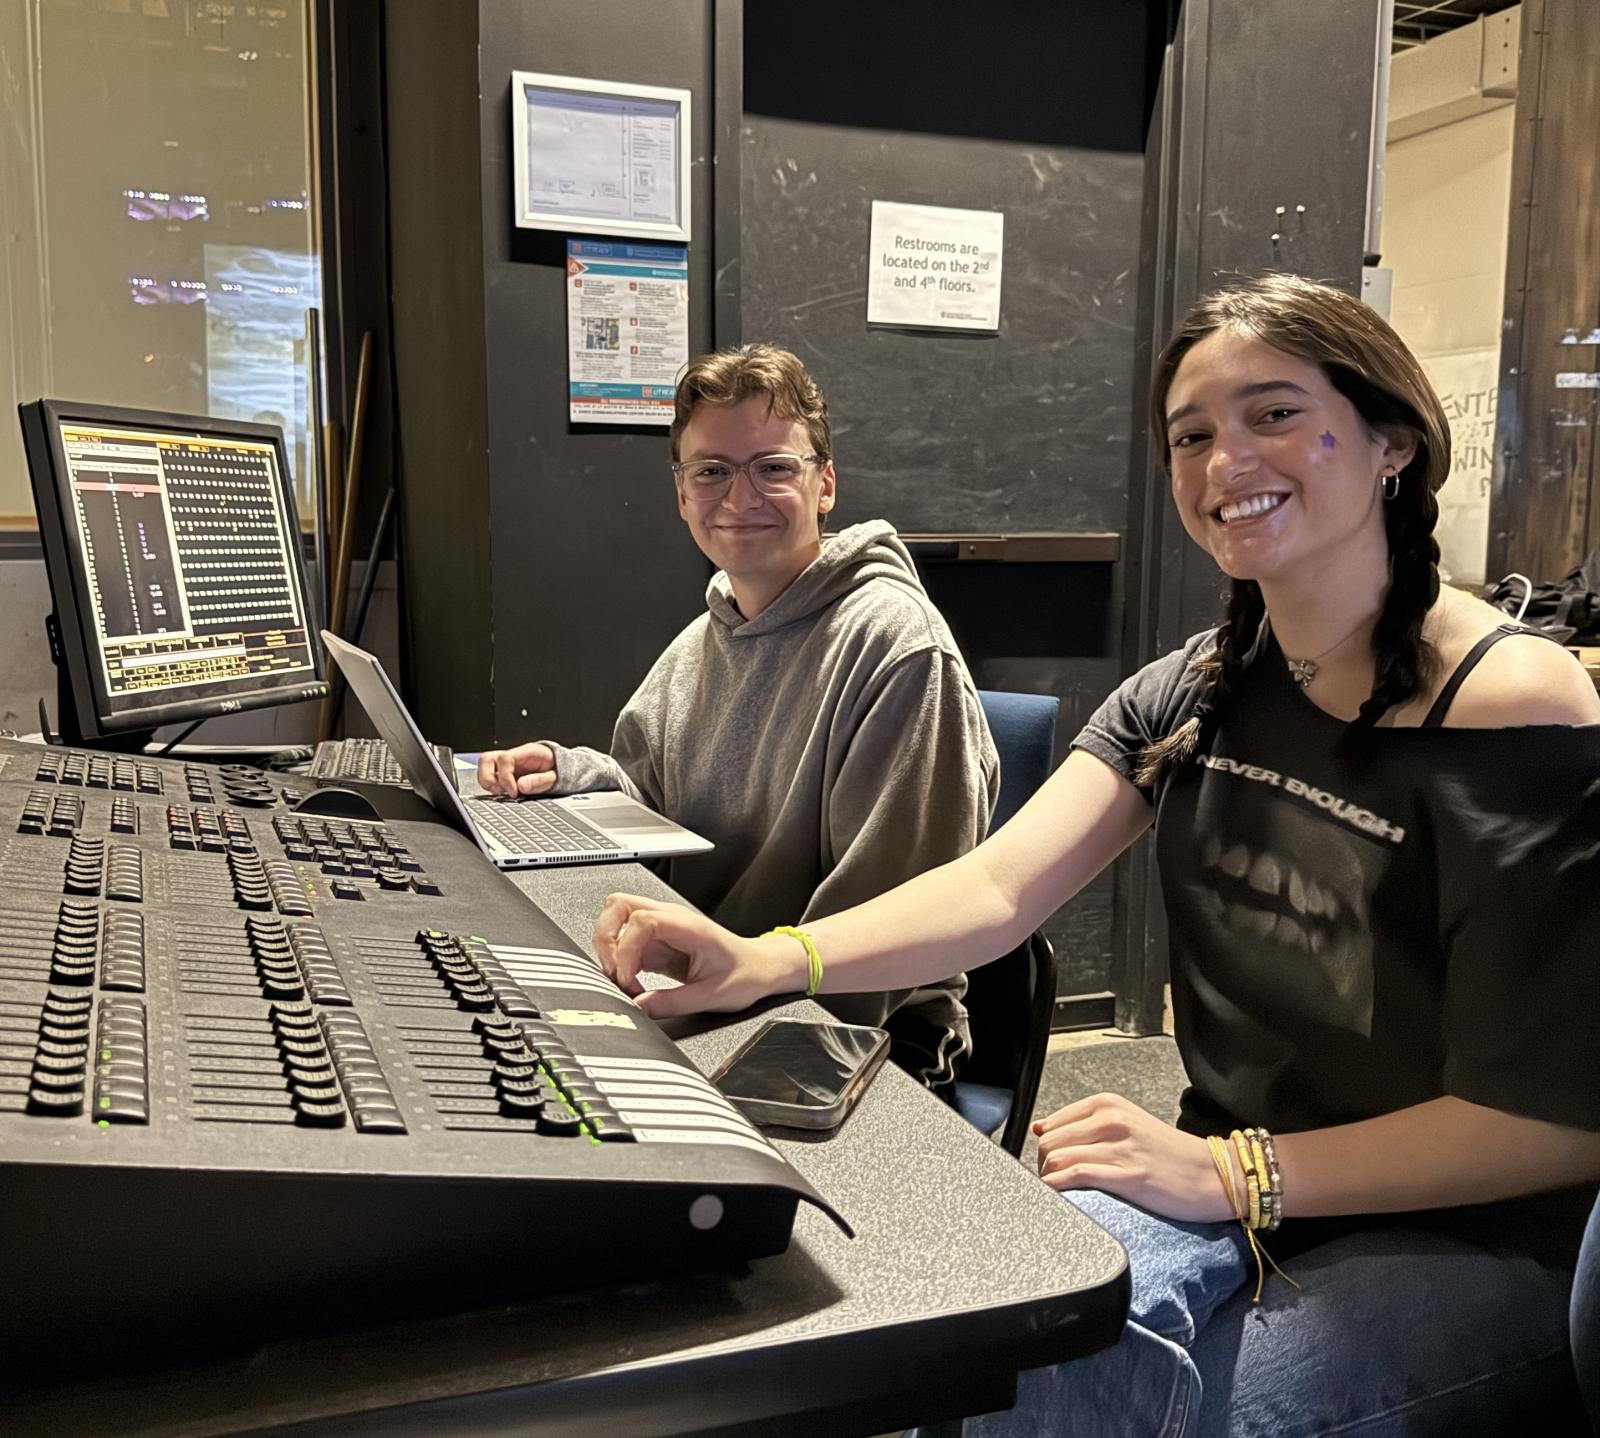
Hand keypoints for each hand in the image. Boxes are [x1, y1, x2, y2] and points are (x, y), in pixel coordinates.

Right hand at [478, 742, 556, 796]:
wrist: (562, 765)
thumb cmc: (558, 768)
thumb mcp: (555, 776)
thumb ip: (539, 781)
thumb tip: (521, 786)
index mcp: (527, 752)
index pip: (505, 759)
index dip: (505, 777)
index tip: (513, 792)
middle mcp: (513, 755)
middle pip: (486, 758)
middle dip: (488, 778)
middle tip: (501, 792)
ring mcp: (507, 763)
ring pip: (484, 766)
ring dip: (487, 782)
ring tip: (501, 793)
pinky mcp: (504, 771)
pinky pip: (489, 774)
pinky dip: (491, 785)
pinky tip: (503, 793)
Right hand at [593, 893, 804, 1018]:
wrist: (761, 968)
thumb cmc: (745, 974)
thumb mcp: (711, 995)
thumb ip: (672, 1003)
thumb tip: (639, 1007)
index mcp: (686, 925)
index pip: (640, 920)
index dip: (626, 949)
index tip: (628, 978)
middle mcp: (670, 919)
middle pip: (618, 905)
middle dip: (606, 938)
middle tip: (615, 972)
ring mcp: (661, 928)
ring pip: (616, 918)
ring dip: (610, 947)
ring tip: (622, 978)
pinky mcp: (656, 943)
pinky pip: (625, 940)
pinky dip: (619, 960)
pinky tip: (631, 982)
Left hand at [1034, 1091, 1235, 1222]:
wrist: (1213, 1174)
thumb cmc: (1170, 1153)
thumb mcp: (1127, 1123)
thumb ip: (1087, 1124)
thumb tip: (1041, 1128)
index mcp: (1107, 1104)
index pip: (1051, 1123)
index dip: (1043, 1147)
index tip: (1047, 1163)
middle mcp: (1110, 1120)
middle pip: (1048, 1142)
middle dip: (1042, 1165)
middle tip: (1053, 1182)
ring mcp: (1119, 1147)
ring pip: (1056, 1158)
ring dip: (1049, 1179)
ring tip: (1060, 1193)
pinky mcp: (1127, 1175)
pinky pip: (1076, 1177)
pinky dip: (1059, 1187)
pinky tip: (1061, 1197)